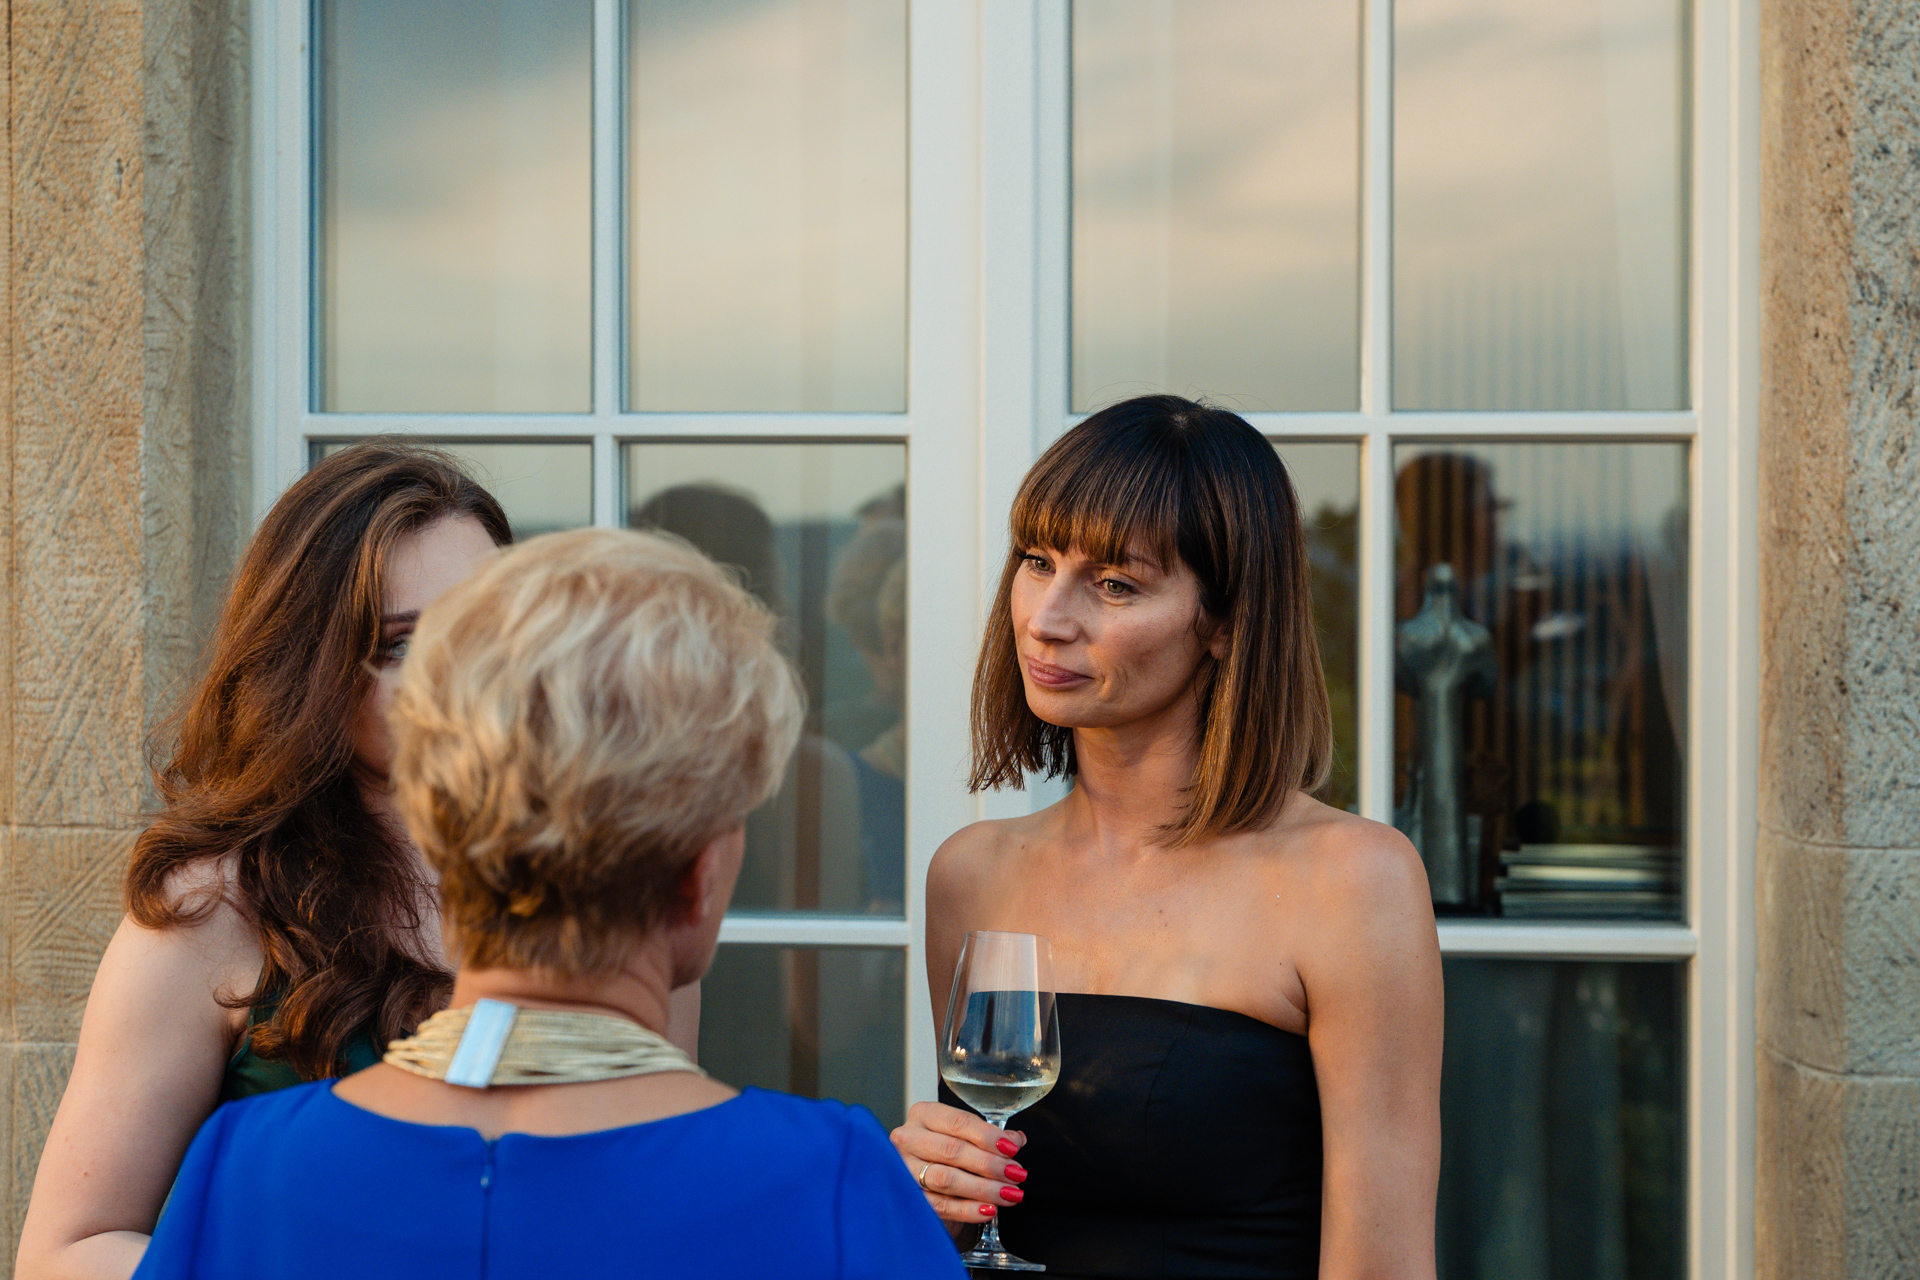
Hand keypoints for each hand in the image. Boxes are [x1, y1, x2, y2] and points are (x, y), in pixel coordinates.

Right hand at [889, 1101, 1029, 1225]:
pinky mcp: (909, 1198)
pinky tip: (989, 1210)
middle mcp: (909, 1139)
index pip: (958, 1122)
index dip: (988, 1136)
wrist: (926, 1183)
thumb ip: (991, 1137)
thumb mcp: (967, 1138)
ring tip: (1008, 1194)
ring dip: (983, 1188)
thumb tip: (1016, 1139)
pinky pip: (940, 1206)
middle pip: (952, 1150)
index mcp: (924, 1115)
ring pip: (946, 1179)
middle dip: (989, 1164)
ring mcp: (904, 1169)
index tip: (1012, 1149)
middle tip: (1015, 1174)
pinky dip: (968, 1210)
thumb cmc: (948, 1154)